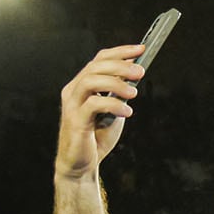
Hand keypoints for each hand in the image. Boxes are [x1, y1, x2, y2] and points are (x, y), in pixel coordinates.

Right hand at [55, 45, 143, 180]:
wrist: (82, 165)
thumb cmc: (97, 137)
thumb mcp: (114, 110)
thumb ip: (120, 92)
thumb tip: (136, 71)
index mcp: (81, 85)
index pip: (99, 60)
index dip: (120, 52)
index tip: (141, 49)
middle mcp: (73, 91)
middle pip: (95, 67)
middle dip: (120, 66)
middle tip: (141, 72)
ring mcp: (72, 105)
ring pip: (91, 80)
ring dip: (115, 83)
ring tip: (134, 93)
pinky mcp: (74, 120)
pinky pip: (93, 104)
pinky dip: (113, 104)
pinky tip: (127, 112)